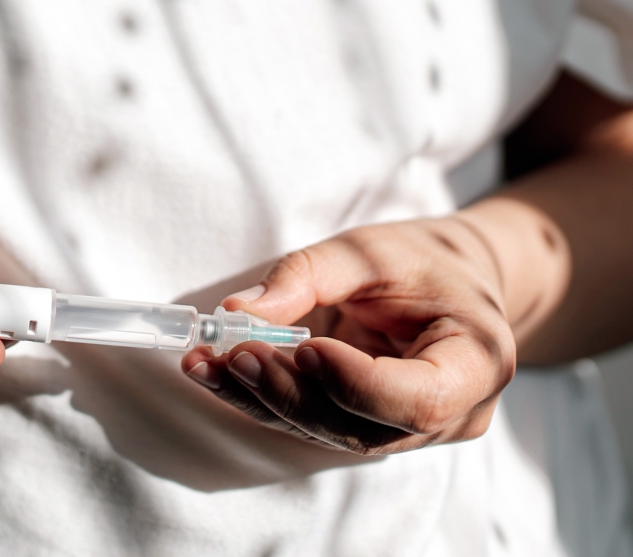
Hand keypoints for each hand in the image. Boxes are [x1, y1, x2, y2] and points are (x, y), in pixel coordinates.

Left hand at [181, 217, 516, 453]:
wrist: (448, 283)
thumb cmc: (422, 261)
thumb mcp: (372, 249)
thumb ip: (309, 275)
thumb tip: (237, 311)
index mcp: (476, 364)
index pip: (420, 400)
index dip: (356, 383)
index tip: (304, 347)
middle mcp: (448, 416)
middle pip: (360, 426)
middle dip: (289, 392)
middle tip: (234, 353)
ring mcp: (404, 432)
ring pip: (325, 431)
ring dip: (259, 399)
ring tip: (206, 362)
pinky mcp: (362, 428)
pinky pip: (308, 421)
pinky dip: (258, 397)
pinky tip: (214, 371)